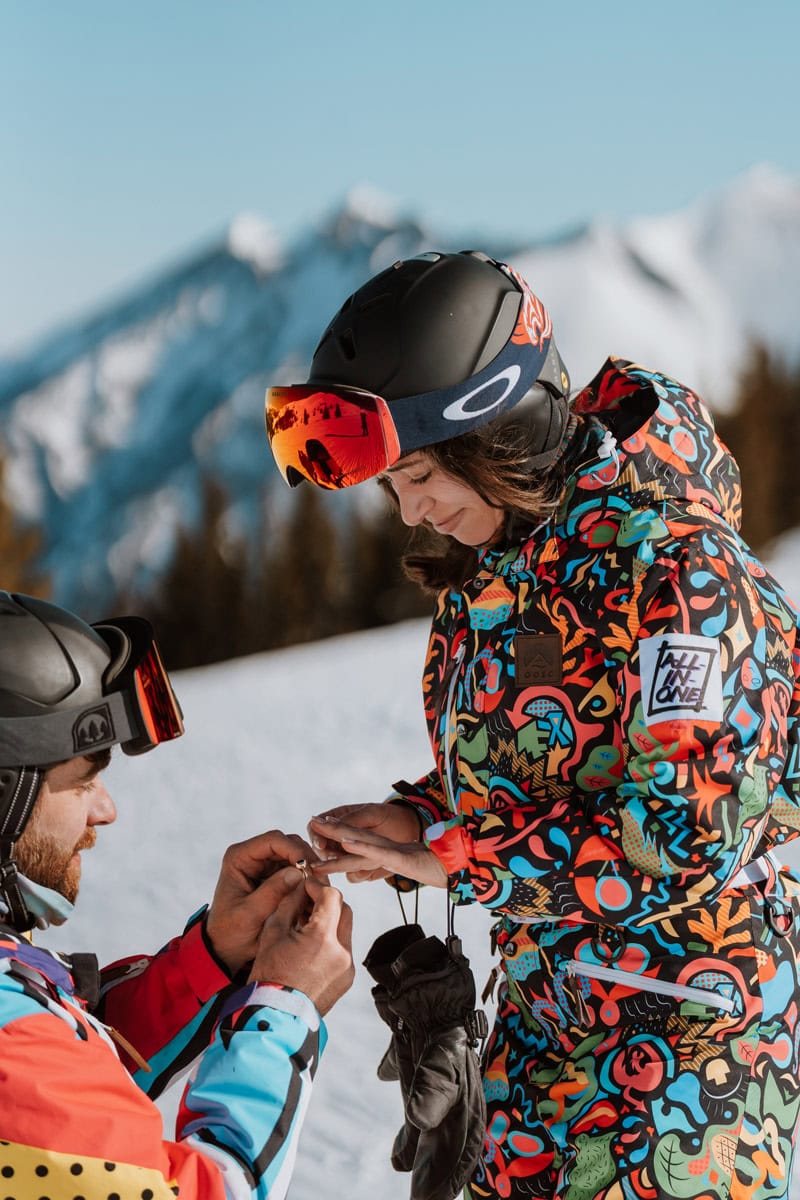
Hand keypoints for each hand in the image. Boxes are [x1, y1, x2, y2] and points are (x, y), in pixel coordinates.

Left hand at [206, 830, 316, 974]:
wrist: (226, 948)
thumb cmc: (230, 932)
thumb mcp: (249, 915)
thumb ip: (271, 892)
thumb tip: (298, 873)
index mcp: (239, 857)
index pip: (273, 840)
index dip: (294, 851)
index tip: (310, 870)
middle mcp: (253, 855)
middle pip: (289, 844)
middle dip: (307, 860)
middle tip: (320, 881)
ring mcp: (266, 865)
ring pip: (298, 855)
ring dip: (310, 870)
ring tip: (319, 889)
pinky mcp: (276, 877)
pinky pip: (299, 870)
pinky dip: (308, 880)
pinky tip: (314, 895)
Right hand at [249, 876, 354, 1014]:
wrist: (275, 1016)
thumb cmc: (269, 975)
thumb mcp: (273, 932)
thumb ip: (290, 903)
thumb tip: (300, 887)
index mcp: (323, 938)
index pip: (331, 896)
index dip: (317, 887)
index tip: (305, 886)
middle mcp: (342, 952)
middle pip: (344, 910)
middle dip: (326, 902)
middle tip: (306, 902)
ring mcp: (347, 967)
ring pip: (345, 931)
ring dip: (329, 922)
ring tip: (305, 926)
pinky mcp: (347, 979)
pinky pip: (343, 951)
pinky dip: (331, 943)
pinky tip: (311, 947)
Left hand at [308, 816, 447, 888]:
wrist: (460, 867)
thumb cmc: (435, 867)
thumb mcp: (404, 867)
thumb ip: (385, 865)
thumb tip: (358, 872)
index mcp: (385, 851)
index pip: (356, 844)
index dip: (337, 837)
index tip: (318, 831)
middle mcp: (386, 848)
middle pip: (354, 838)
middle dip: (331, 831)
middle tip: (311, 821)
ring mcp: (393, 851)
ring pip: (361, 842)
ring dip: (339, 834)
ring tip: (320, 827)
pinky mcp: (402, 857)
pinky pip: (378, 851)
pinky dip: (361, 846)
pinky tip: (346, 841)